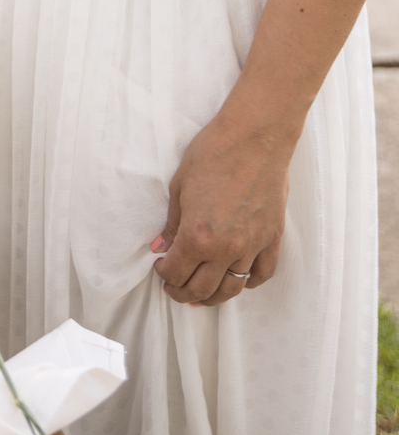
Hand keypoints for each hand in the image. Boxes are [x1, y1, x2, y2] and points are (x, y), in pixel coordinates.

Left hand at [152, 114, 289, 306]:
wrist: (255, 137)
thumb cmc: (214, 153)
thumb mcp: (180, 185)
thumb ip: (172, 223)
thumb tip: (162, 247)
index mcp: (198, 236)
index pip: (177, 272)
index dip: (165, 275)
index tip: (161, 268)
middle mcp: (226, 249)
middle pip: (203, 289)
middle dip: (183, 292)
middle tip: (175, 288)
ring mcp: (252, 247)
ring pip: (232, 288)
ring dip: (213, 296)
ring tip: (201, 294)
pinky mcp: (272, 239)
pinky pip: (262, 274)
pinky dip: (248, 283)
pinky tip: (238, 279)